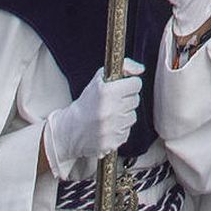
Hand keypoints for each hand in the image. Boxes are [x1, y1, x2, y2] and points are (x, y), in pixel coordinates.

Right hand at [44, 61, 143, 176]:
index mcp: (107, 92)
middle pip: (135, 100)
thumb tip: (141, 69)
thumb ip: (124, 67)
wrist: (69, 131)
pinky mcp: (112, 142)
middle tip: (113, 102)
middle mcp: (110, 110)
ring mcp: (112, 128)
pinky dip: (119, 130)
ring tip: (109, 115)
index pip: (136, 84)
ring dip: (124, 115)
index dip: (129, 84)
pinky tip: (108, 127)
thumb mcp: (99, 79)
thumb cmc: (86, 103)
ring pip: (132, 116)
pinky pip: (126, 132)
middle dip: (126, 99)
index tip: (122, 88)